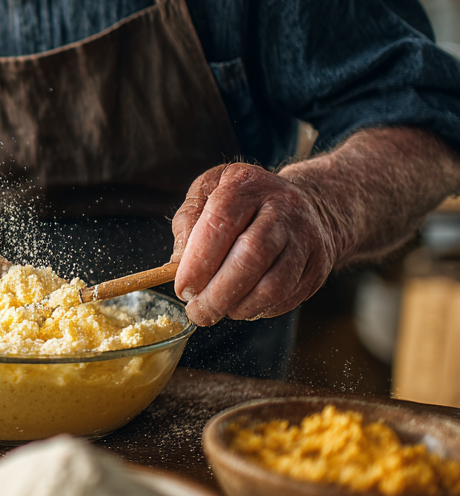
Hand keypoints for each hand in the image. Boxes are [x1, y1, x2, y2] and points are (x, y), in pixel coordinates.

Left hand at [171, 163, 338, 325]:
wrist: (304, 205)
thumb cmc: (243, 203)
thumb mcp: (208, 193)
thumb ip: (188, 222)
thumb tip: (178, 262)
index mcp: (246, 185)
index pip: (222, 222)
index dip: (199, 261)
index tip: (183, 287)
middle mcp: (282, 208)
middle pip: (251, 255)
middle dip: (218, 293)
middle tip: (196, 311)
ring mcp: (305, 238)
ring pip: (274, 284)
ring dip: (238, 306)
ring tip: (216, 311)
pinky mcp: (317, 266)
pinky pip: (287, 297)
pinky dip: (258, 309)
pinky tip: (240, 305)